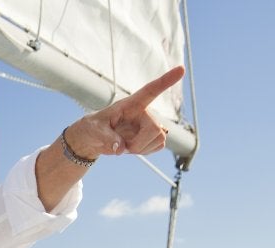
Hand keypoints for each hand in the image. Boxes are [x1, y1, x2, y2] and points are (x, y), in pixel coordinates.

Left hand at [65, 65, 184, 158]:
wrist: (95, 138)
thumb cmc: (93, 128)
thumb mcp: (94, 130)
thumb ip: (107, 138)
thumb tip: (121, 148)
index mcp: (131, 104)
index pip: (151, 90)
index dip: (166, 80)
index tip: (181, 69)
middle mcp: (145, 112)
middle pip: (156, 129)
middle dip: (140, 143)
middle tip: (121, 146)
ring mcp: (150, 124)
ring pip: (160, 140)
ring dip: (141, 148)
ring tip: (125, 144)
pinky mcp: (152, 136)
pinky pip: (158, 147)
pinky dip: (145, 151)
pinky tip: (132, 146)